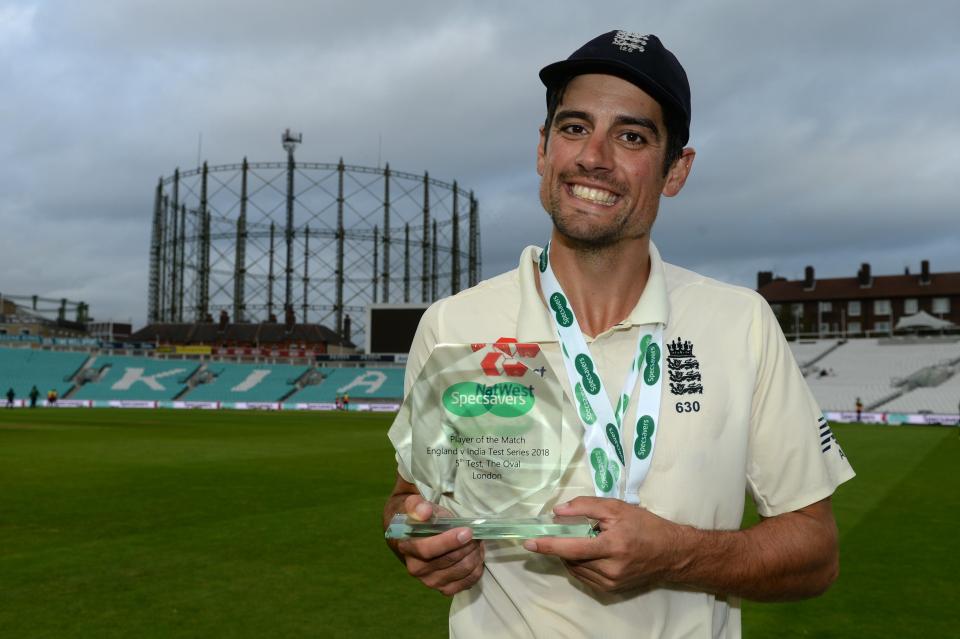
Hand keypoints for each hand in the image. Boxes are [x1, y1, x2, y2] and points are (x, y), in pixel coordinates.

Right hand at [395, 495, 484, 595]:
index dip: (449, 542)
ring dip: (475, 554)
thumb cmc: (417, 518)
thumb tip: (424, 512)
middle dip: (468, 545)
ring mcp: (430, 581)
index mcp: (406, 547)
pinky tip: (476, 554)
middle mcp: (416, 569)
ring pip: (462, 570)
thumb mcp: (413, 504)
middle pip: (450, 560)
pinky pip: (468, 582)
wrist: (413, 536)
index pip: (427, 550)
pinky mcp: (444, 589)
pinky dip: (477, 567)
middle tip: (476, 532)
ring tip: (476, 541)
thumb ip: (416, 505)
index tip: (468, 531)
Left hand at [523, 497, 685, 592]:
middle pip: (572, 558)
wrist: (672, 554)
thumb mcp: (617, 508)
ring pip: (576, 569)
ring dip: (571, 555)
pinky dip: (580, 563)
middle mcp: (610, 569)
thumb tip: (557, 511)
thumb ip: (586, 506)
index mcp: (612, 546)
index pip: (573, 548)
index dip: (549, 546)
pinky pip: (585, 576)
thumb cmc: (645, 526)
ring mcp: (610, 583)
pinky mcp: (611, 590)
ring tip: (587, 539)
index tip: (529, 543)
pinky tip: (591, 552)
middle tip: (566, 530)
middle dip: (562, 545)